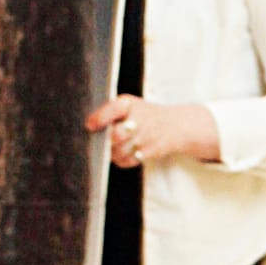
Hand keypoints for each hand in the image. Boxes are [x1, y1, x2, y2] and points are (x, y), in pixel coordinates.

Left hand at [85, 95, 219, 166]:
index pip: (113, 109)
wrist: (176, 126)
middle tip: (103, 141)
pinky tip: (125, 152)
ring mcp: (146, 136)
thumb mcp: (130, 105)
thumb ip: (111, 112)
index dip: (99, 119)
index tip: (89, 125)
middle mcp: (140, 119)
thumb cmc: (147, 115)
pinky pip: (127, 160)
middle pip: (115, 135)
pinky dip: (121, 159)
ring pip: (118, 151)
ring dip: (113, 152)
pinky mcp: (150, 152)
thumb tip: (90, 126)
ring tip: (116, 146)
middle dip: (107, 141)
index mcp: (130, 104)